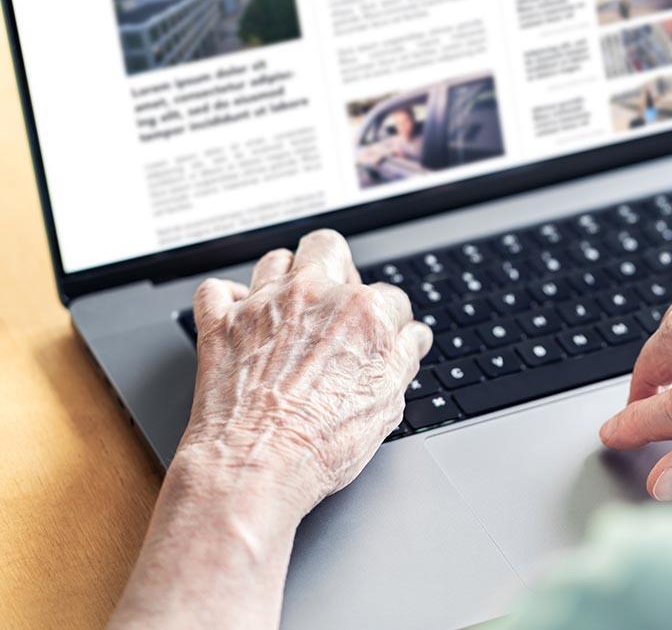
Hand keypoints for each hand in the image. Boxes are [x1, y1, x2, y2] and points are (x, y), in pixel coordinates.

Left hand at [178, 229, 431, 515]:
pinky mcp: (220, 323)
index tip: (381, 336)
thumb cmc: (321, 444)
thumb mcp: (387, 405)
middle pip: (329, 247)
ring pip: (275, 259)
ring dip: (284, 278)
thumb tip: (412, 338)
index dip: (389, 320)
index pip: (389, 297)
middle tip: (335, 298)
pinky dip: (226, 300)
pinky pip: (216, 290)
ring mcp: (263, 305)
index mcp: (363, 313)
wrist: (255, 467)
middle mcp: (314, 296)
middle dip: (336, 266)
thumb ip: (404, 358)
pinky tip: (238, 317)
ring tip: (288, 307)